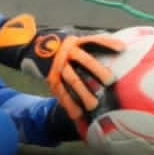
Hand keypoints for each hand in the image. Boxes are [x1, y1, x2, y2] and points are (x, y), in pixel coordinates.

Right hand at [0, 14, 123, 119]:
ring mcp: (58, 66)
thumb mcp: (75, 39)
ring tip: (94, 105)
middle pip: (84, 60)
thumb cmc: (63, 46)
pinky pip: (61, 93)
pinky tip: (78, 115)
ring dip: (84, 92)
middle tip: (110, 81)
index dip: (108, 43)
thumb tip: (121, 47)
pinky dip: (69, 104)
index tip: (122, 49)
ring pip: (72, 80)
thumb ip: (93, 43)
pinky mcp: (51, 79)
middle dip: (97, 70)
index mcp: (76, 41)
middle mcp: (67, 52)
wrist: (31, 46)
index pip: (94, 40)